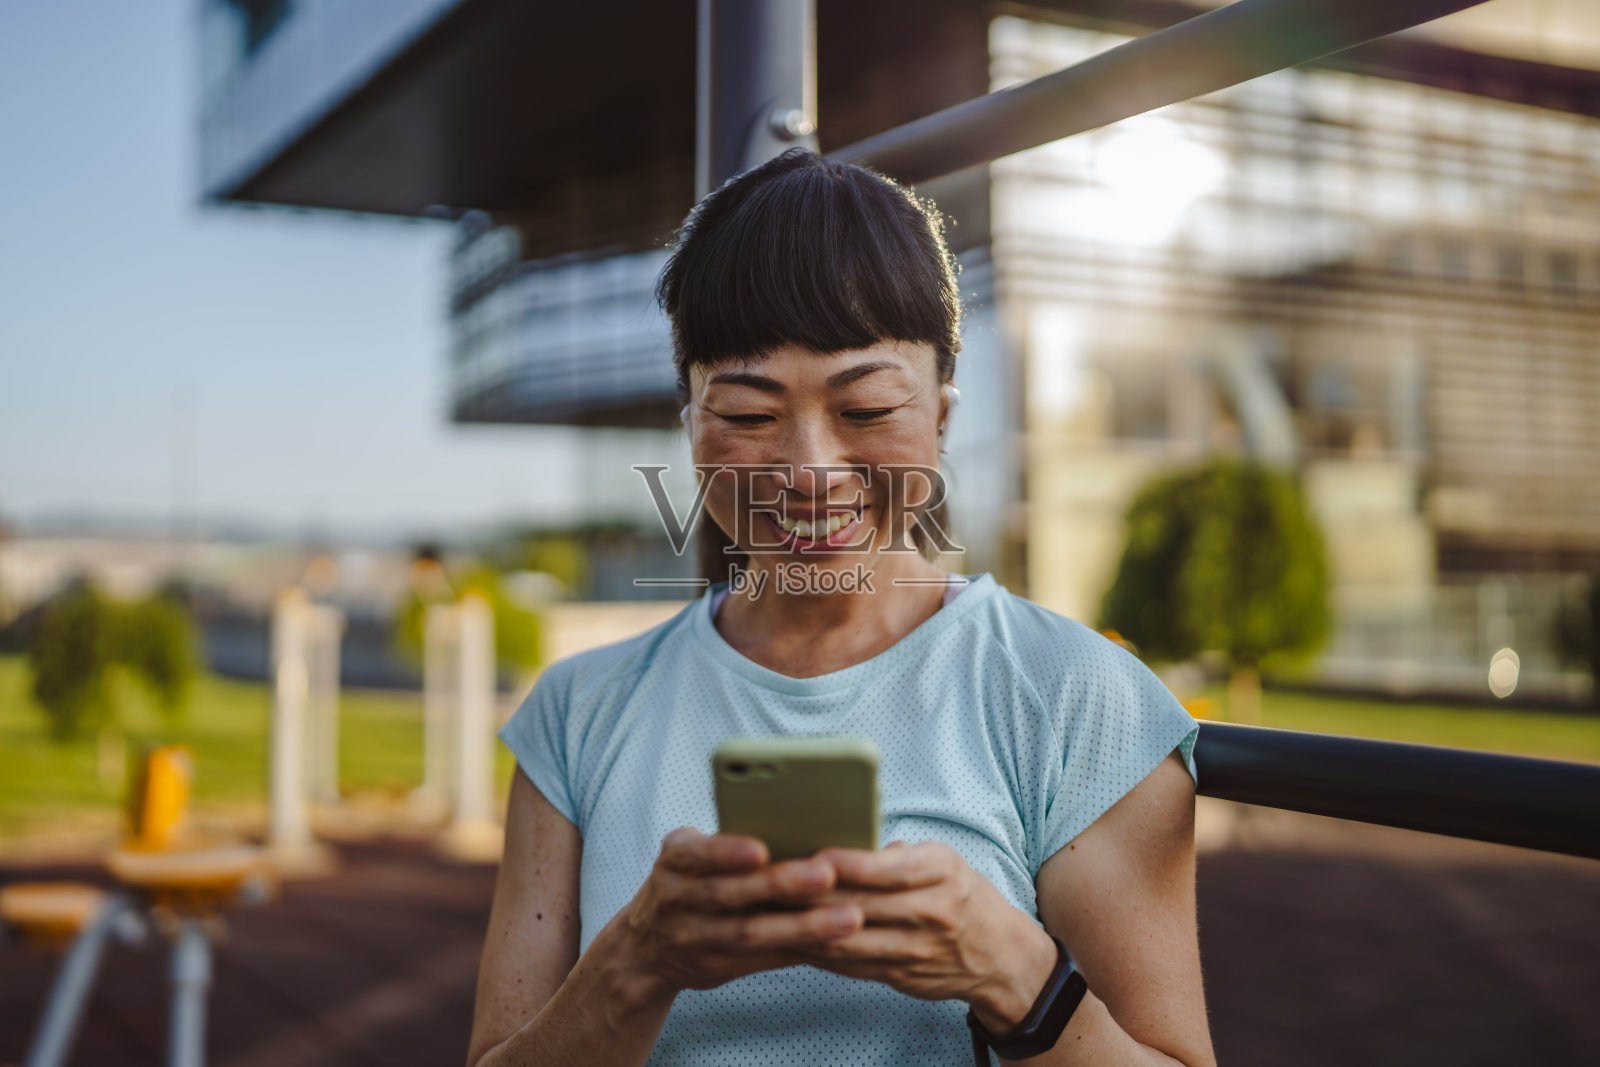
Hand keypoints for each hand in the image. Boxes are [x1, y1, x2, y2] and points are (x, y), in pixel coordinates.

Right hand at [613, 826, 866, 998]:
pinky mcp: (715, 967)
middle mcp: (676, 900)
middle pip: (730, 894)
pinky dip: (799, 949)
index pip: (695, 853)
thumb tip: (799, 823)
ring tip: (849, 918)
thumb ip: (725, 845)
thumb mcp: (687, 856)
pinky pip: (762, 959)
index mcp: (673, 861)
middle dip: (781, 884)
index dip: (725, 852)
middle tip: (827, 874)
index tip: (761, 849)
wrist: (644, 948)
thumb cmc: (687, 882)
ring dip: (803, 925)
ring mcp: (694, 937)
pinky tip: (836, 943)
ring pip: (751, 933)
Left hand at [793, 840, 1057, 1030]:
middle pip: (862, 904)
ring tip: (769, 908)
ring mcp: (917, 949)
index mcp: (943, 872)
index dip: (850, 864)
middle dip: (813, 893)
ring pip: (849, 939)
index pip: (892, 868)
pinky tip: (790, 938)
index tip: (813, 854)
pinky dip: (817, 951)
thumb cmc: (959, 894)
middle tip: (770, 879)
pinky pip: (850, 964)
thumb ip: (895, 855)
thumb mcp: (942, 861)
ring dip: (805, 926)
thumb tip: (842, 842)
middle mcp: (934, 912)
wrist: (1000, 955)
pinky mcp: (901, 976)